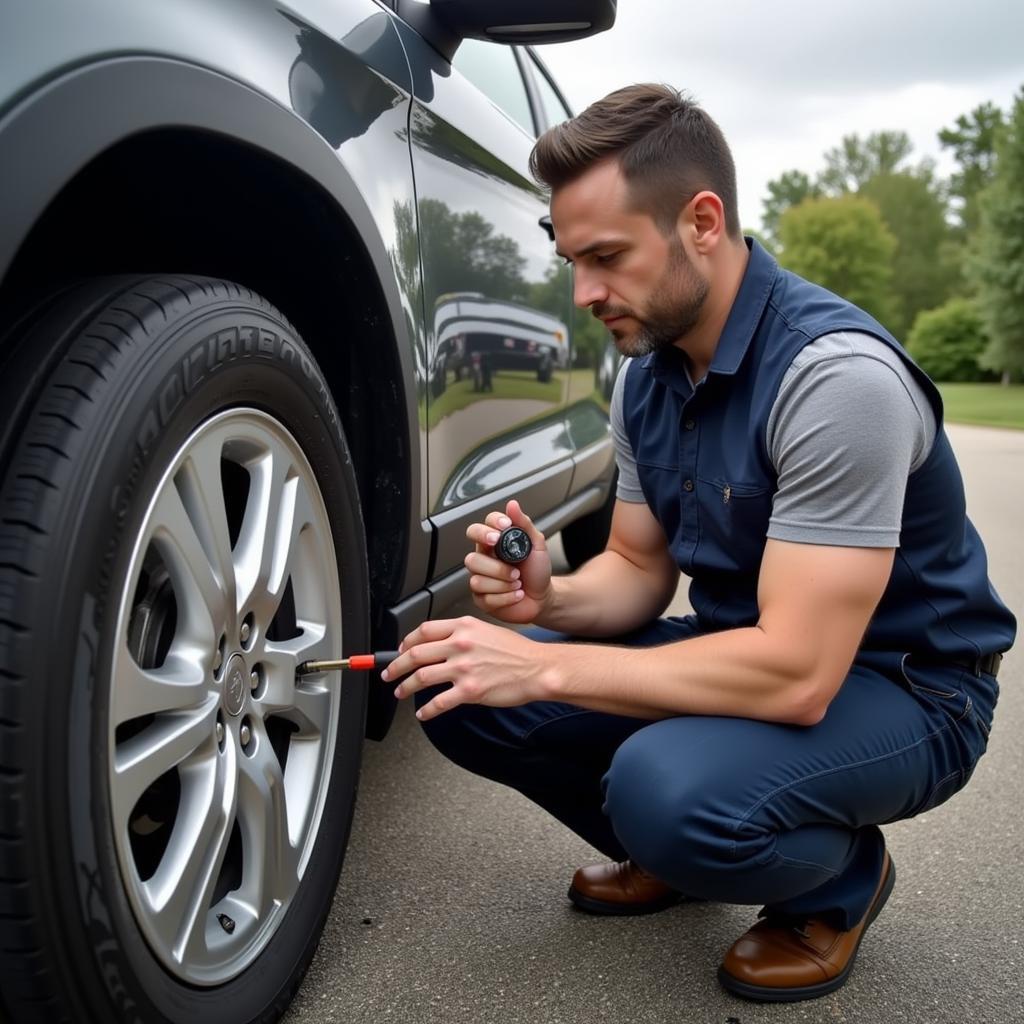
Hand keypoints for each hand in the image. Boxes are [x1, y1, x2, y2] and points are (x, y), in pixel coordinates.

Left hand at [383, 616, 551, 720]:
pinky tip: (422, 713)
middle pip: (416, 653)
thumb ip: (463, 634)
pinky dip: (426, 710)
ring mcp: (464, 668)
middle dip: (396, 666)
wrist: (538, 668)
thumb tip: (441, 644)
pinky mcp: (470, 691)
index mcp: (464, 627)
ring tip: (400, 692)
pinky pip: (439, 702)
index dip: (406, 641)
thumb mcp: (487, 630)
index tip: (401, 650)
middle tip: (389, 673)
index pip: (424, 630)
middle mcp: (460, 645)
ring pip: (422, 677)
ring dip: (406, 687)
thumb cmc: (518, 651)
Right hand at [464, 499, 551, 623]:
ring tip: (518, 582)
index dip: (485, 530)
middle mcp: (483, 561)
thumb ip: (524, 523)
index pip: (477, 530)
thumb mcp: (536, 544)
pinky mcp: (481, 599)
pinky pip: (485, 597)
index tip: (503, 529)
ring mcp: (480, 580)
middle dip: (495, 565)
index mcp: (492, 544)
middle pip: (472, 558)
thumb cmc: (537, 571)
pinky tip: (516, 594)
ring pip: (477, 579)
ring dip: (503, 582)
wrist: (542, 598)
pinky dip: (506, 597)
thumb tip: (512, 505)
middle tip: (513, 567)